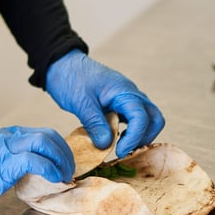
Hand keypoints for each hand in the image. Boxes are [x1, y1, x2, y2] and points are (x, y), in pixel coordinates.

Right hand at [0, 126, 74, 212]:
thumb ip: (5, 161)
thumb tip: (21, 173)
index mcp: (4, 136)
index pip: (40, 134)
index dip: (57, 149)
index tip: (62, 165)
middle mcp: (8, 137)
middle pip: (48, 135)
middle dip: (65, 153)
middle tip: (68, 172)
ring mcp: (6, 147)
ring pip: (45, 141)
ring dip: (61, 160)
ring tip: (64, 177)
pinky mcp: (4, 162)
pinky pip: (36, 160)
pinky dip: (50, 169)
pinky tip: (54, 180)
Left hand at [45, 49, 163, 157]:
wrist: (61, 63)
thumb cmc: (70, 77)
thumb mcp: (80, 102)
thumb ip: (94, 123)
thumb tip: (106, 145)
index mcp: (123, 91)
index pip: (141, 117)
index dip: (134, 138)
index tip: (119, 151)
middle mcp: (130, 94)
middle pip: (154, 118)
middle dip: (145, 137)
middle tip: (125, 150)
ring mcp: (125, 98)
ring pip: (146, 119)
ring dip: (138, 135)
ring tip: (119, 147)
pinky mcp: (118, 103)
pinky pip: (133, 119)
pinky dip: (129, 131)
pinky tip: (114, 138)